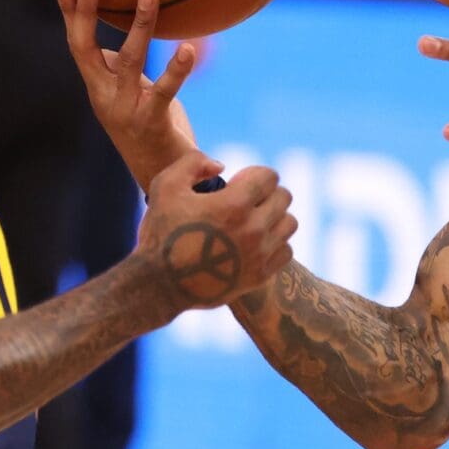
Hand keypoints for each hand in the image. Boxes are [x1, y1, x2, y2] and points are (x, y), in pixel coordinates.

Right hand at [56, 0, 200, 187]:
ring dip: (140, 25)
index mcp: (98, 86)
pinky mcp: (152, 123)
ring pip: (130, 61)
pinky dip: (177, 69)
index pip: (77, 42)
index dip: (69, 11)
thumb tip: (124, 32)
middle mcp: (105, 96)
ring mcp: (126, 110)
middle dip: (86, 12)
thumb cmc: (151, 128)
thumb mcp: (133, 92)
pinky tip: (188, 48)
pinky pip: (165, 91)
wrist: (163, 179)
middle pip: (87, 48)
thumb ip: (125, 68)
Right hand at [137, 145, 296, 308]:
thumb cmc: (160, 232)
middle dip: (266, 192)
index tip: (239, 182)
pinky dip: (276, 243)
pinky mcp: (260, 276)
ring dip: (275, 216)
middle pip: (284, 198)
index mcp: (234, 205)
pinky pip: (286, 251)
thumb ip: (194, 163)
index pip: (270, 177)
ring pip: (290, 224)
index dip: (254, 174)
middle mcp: (253, 229)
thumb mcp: (165, 186)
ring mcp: (259, 255)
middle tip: (246, 200)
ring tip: (253, 220)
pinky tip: (256, 243)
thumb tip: (222, 166)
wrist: (159, 285)